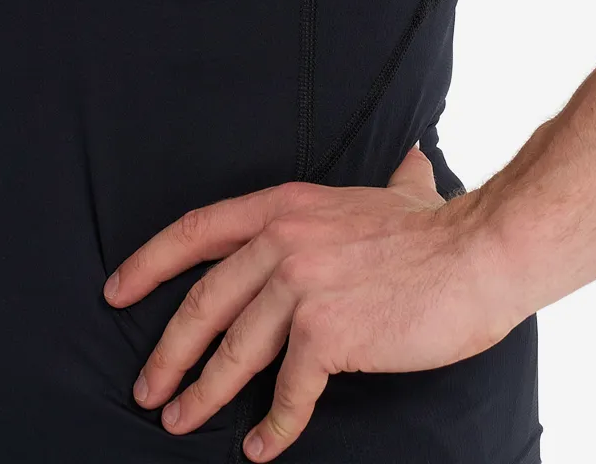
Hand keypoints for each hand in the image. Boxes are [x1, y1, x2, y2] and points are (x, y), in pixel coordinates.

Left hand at [103, 143, 523, 458]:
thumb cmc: (440, 231)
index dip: (151, 263)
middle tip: (146, 388)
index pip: (199, 231)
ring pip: (233, 349)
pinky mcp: (328, 333)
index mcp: (286, 205)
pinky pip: (288, 390)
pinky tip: (260, 446)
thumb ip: (393, 180)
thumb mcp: (399, 190)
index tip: (118, 291)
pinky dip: (272, 425)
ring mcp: (302, 287)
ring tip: (180, 422)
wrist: (478, 254)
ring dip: (201, 392)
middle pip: (203, 301)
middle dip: (167, 351)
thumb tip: (411, 160)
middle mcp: (283, 241)